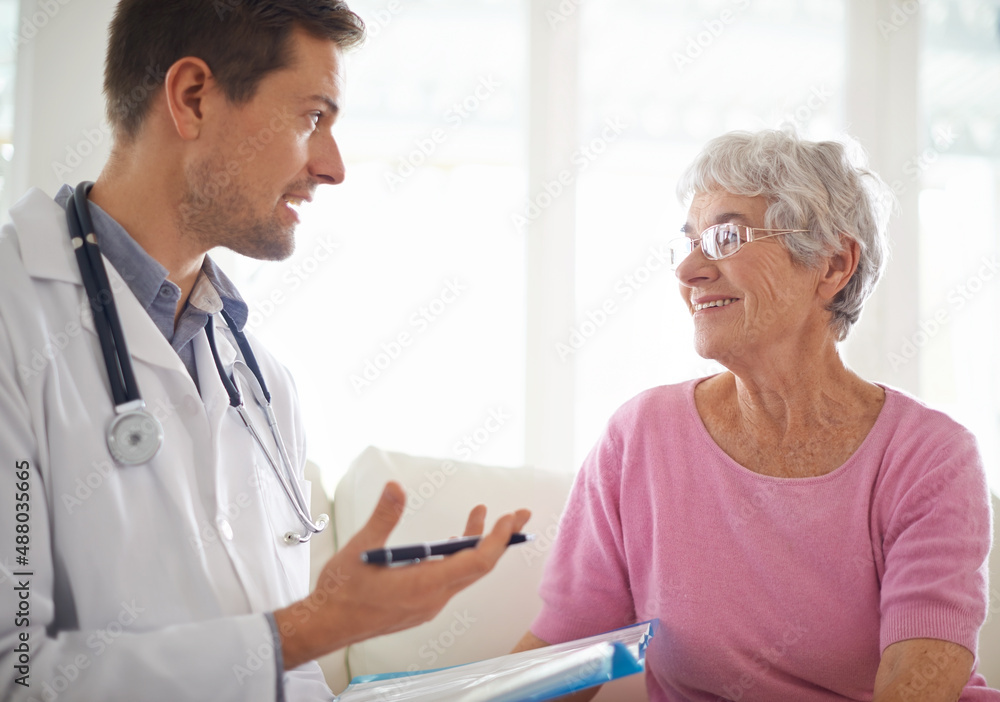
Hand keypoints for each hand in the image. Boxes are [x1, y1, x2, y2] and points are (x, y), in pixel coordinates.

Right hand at [275, 481, 530, 668]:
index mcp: (424, 585)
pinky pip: (451, 580)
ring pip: (464, 573)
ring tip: (484, 516)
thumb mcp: (361, 547)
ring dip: (477, 545)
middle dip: (500, 538)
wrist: (325, 625)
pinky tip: (453, 543)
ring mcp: (428, 604)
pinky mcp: (420, 605)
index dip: (497, 540)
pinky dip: (459, 558)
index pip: (476, 563)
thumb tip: (396, 487)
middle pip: (479, 567)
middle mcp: (433, 598)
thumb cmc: (342, 592)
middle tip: (518, 514)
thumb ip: (384, 516)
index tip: (509, 519)